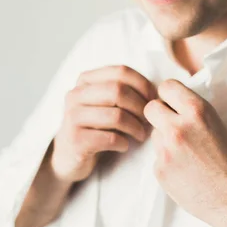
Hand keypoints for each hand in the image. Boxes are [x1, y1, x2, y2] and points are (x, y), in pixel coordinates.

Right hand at [51, 65, 156, 182]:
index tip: (154, 100)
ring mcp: (72, 116)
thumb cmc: (96, 126)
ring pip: (116, 116)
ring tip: (140, 134)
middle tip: (149, 120)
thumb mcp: (105, 103)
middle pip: (118, 91)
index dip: (143, 84)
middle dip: (140, 106)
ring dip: (135, 127)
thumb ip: (124, 90)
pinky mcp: (75, 140)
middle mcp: (76, 94)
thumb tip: (158, 89)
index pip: (121, 71)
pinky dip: (123, 143)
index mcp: (86, 80)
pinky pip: (109, 138)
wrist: (68, 156)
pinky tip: (124, 145)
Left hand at [144, 79, 226, 226]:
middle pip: (150, 108)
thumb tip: (174, 104)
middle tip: (172, 124)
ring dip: (164, 140)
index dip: (168, 95)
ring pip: (154, 134)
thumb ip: (192, 112)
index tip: (172, 102)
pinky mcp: (160, 170)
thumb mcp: (217, 124)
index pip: (166, 87)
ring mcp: (166, 150)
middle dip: (159, 114)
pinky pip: (156, 157)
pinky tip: (185, 170)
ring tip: (188, 154)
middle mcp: (178, 127)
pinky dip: (167, 162)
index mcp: (197, 111)